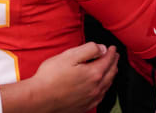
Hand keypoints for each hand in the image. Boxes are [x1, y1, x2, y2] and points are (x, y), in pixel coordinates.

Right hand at [0, 42, 118, 112]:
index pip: (107, 60)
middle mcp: (96, 87)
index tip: (112, 48)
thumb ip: (88, 50)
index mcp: (93, 73)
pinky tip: (102, 87)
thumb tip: (101, 48)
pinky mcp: (85, 105)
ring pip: (107, 85)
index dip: (111, 52)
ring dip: (111, 75)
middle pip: (110, 73)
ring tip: (111, 69)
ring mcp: (91, 98)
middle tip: (115, 56)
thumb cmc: (51, 77)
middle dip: (114, 62)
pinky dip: (105, 88)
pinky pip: (101, 96)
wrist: (40, 98)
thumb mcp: (69, 56)